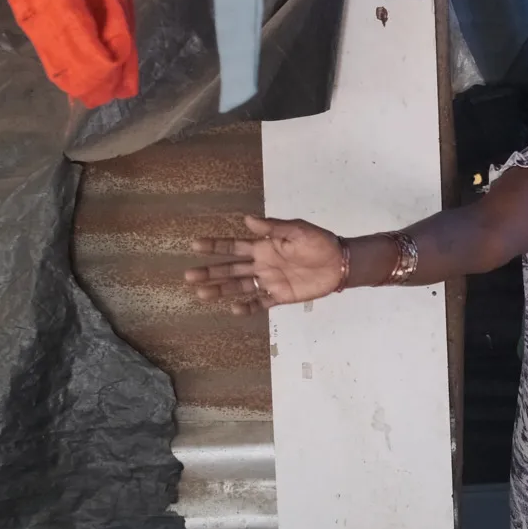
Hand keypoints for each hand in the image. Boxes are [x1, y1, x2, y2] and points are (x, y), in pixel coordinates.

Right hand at [187, 216, 346, 314]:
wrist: (340, 263)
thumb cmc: (319, 242)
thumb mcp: (296, 230)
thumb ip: (272, 227)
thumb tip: (246, 218)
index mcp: (264, 247)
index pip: (234, 246)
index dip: (215, 246)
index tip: (194, 245)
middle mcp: (262, 264)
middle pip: (231, 269)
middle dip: (209, 272)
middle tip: (188, 277)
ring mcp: (270, 281)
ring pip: (240, 287)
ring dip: (221, 290)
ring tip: (201, 294)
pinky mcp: (281, 296)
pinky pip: (261, 303)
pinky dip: (248, 307)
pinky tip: (234, 309)